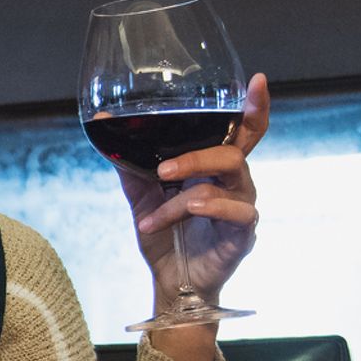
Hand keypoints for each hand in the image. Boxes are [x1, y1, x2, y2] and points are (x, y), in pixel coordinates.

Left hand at [116, 71, 266, 309]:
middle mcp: (235, 181)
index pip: (244, 130)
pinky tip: (190, 210)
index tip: (257, 80)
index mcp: (216, 165)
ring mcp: (242, 205)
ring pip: (224, 181)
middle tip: (162, 170)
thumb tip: (103, 125)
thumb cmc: (166, 234)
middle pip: (234, 149)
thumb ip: (130, 162)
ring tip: (155, 214)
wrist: (170, 279)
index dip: (255, 106)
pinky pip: (238, 212)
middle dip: (197, 155)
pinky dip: (209, 209)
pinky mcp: (243, 233)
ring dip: (184, 195)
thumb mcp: (142, 194)